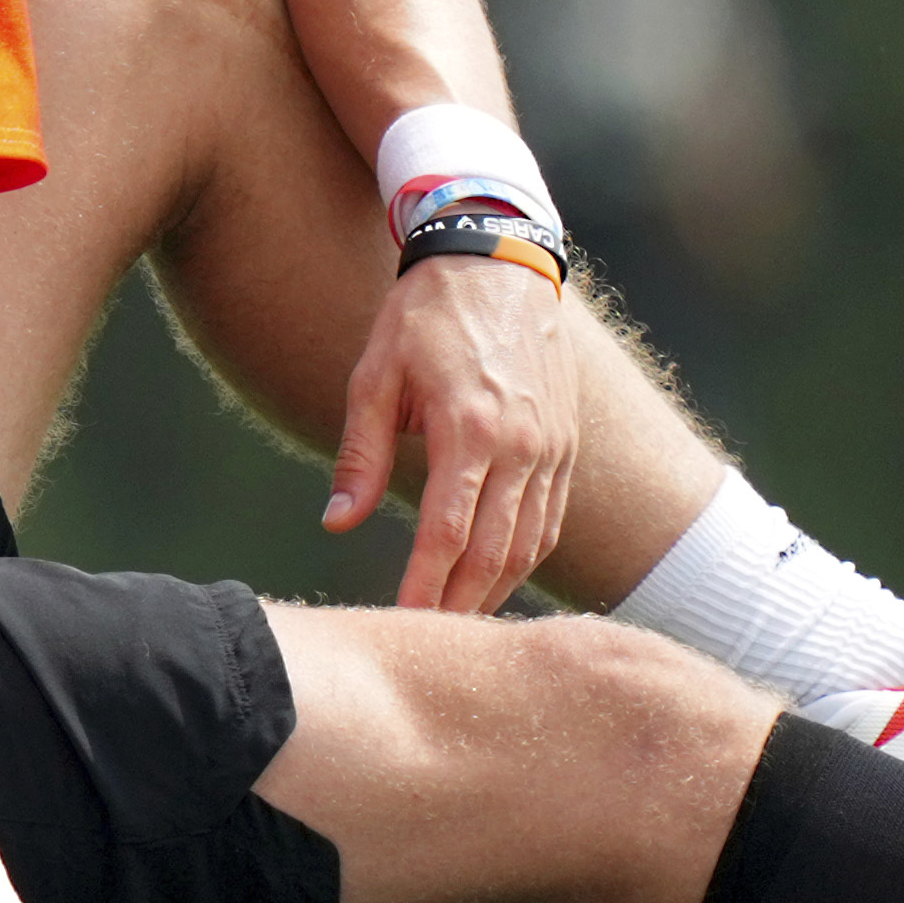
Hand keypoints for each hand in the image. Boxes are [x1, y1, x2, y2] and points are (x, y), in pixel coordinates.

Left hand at [332, 251, 578, 610]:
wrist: (498, 260)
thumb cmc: (425, 315)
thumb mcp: (374, 376)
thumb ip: (360, 456)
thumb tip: (337, 525)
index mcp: (470, 429)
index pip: (447, 533)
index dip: (426, 587)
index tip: (403, 623)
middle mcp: (522, 444)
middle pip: (495, 551)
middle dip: (462, 603)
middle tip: (433, 642)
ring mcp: (553, 444)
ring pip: (531, 540)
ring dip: (498, 588)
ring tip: (462, 620)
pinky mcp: (567, 440)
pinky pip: (551, 515)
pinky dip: (528, 554)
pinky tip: (500, 575)